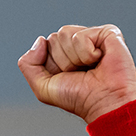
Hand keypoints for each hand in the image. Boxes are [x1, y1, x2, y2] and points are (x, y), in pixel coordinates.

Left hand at [17, 24, 135, 123]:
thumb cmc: (78, 97)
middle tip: (80, 73)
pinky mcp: (108, 33)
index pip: (45, 44)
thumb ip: (28, 64)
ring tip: (89, 67)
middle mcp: (77, 43)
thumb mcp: (42, 87)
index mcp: (63, 53)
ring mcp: (93, 36)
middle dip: (62, 60)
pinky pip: (81, 36)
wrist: (103, 102)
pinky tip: (99, 60)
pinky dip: (86, 53)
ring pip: (65, 33)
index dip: (51, 63)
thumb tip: (40, 40)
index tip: (67, 76)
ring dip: (74, 57)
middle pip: (54, 38)